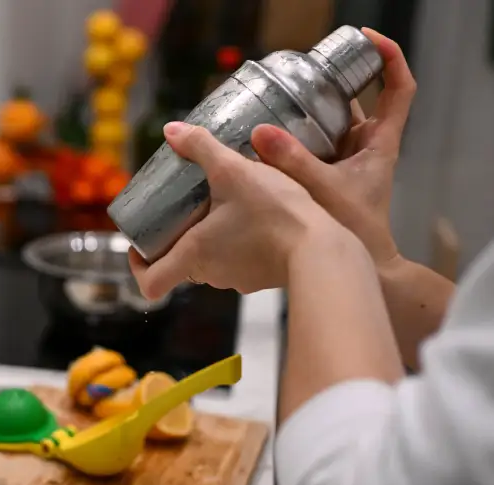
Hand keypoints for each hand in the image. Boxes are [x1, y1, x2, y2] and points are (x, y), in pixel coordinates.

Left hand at [129, 122, 348, 299]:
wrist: (325, 248)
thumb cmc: (275, 213)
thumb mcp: (234, 170)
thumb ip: (201, 148)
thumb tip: (172, 130)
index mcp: (194, 255)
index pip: (151, 283)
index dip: (138, 268)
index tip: (140, 249)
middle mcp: (211, 275)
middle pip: (180, 267)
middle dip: (177, 240)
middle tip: (182, 211)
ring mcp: (238, 280)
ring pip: (211, 262)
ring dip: (210, 239)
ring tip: (220, 206)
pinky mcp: (263, 278)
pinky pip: (240, 262)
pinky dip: (238, 244)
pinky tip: (253, 217)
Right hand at [249, 28, 415, 269]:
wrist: (363, 268)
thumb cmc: (356, 232)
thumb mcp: (322, 190)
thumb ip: (291, 160)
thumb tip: (259, 133)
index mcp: (380, 144)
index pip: (399, 89)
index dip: (389, 59)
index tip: (367, 42)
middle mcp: (367, 149)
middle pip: (357, 102)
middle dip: (330, 86)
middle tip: (300, 75)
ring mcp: (348, 163)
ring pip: (332, 125)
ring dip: (308, 113)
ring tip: (278, 101)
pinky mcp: (329, 178)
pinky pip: (312, 147)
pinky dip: (295, 139)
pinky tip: (268, 139)